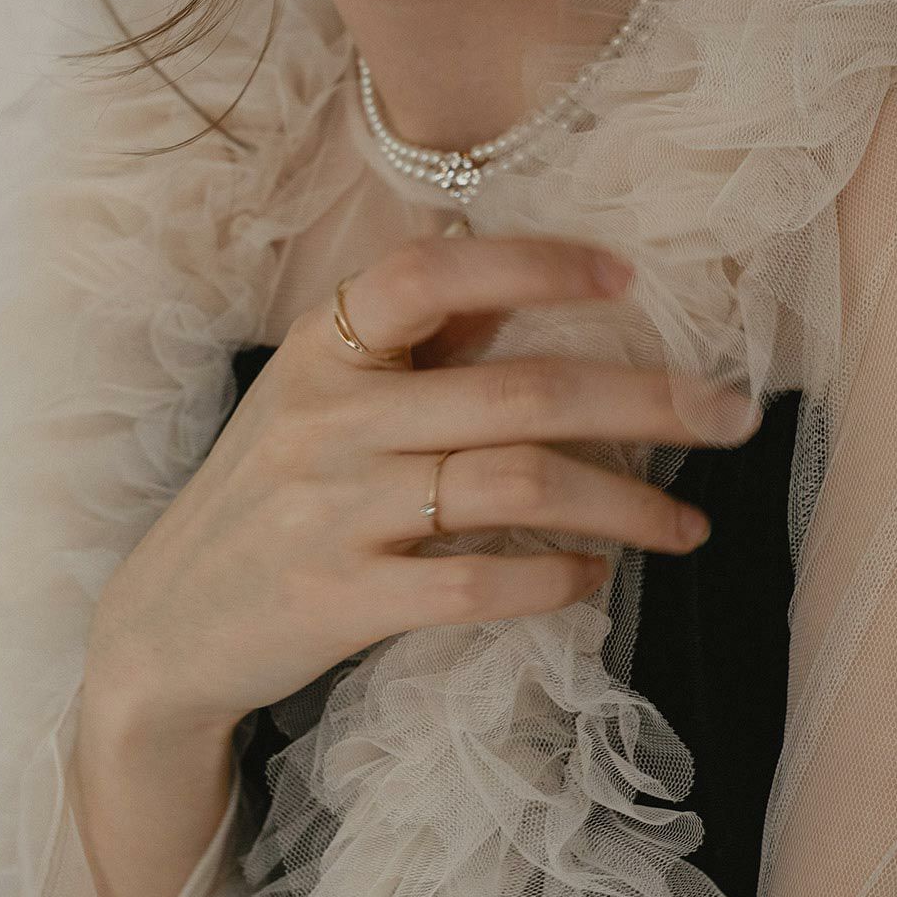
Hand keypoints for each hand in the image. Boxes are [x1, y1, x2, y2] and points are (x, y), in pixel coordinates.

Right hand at [86, 232, 761, 739]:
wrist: (163, 632)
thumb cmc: (265, 499)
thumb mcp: (314, 401)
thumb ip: (408, 347)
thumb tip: (514, 281)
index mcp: (322, 350)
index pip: (430, 273)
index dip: (533, 264)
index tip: (628, 276)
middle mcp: (327, 418)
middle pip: (517, 391)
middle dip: (647, 399)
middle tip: (733, 414)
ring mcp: (331, 511)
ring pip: (516, 485)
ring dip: (627, 503)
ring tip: (689, 524)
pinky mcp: (340, 601)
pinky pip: (479, 582)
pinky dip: (557, 578)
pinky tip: (596, 579)